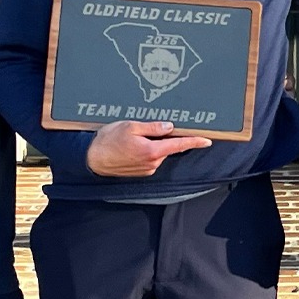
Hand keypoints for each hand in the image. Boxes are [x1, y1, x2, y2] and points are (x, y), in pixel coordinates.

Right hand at [86, 120, 211, 176]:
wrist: (92, 159)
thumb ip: (153, 127)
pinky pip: (150, 159)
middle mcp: (152, 163)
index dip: (194, 142)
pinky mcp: (141, 172)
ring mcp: (147, 169)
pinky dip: (146, 151)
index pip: (178, 145)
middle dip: (162, 138)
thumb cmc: (108, 140)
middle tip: (144, 129)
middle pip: (167, 147)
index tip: (206, 141)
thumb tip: (169, 127)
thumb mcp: (131, 126)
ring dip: (152, 144)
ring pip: (158, 153)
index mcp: (152, 150)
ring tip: (132, 139)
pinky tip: (131, 147)